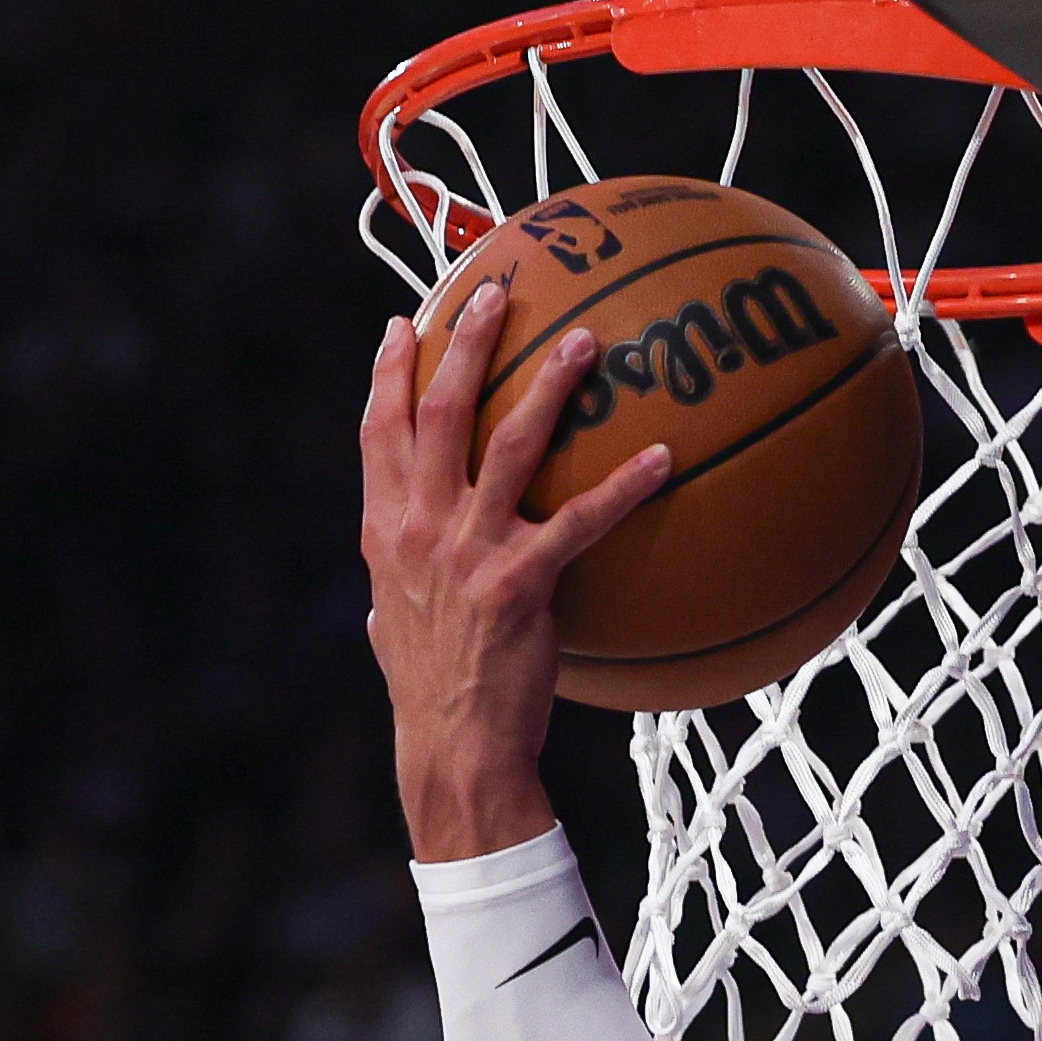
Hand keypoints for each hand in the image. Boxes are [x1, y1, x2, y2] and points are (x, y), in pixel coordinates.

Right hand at [359, 282, 670, 861]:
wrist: (452, 750)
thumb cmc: (429, 695)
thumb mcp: (393, 628)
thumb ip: (395, 590)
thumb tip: (387, 594)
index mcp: (386, 531)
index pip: (379, 431)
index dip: (390, 373)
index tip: (404, 324)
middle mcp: (420, 528)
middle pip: (441, 409)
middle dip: (468, 341)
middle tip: (500, 290)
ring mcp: (468, 551)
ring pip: (507, 442)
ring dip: (547, 384)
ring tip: (584, 341)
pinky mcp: (519, 583)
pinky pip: (582, 520)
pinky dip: (624, 486)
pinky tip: (662, 458)